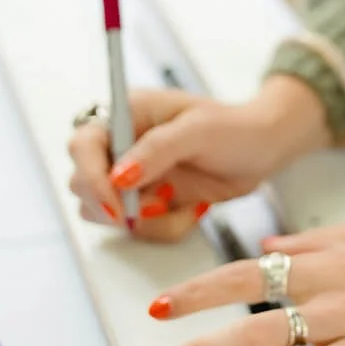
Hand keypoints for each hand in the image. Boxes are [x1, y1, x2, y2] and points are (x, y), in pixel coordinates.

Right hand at [68, 76, 328, 241]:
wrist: (262, 152)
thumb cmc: (234, 127)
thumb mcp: (199, 130)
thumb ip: (157, 149)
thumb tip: (120, 175)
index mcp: (125, 115)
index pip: (82, 145)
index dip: (92, 177)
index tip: (118, 203)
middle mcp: (120, 146)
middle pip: (83, 186)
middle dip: (119, 206)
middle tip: (159, 204)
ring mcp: (130, 178)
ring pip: (107, 215)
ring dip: (147, 220)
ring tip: (184, 201)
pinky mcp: (146, 203)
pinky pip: (137, 230)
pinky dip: (165, 228)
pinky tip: (192, 208)